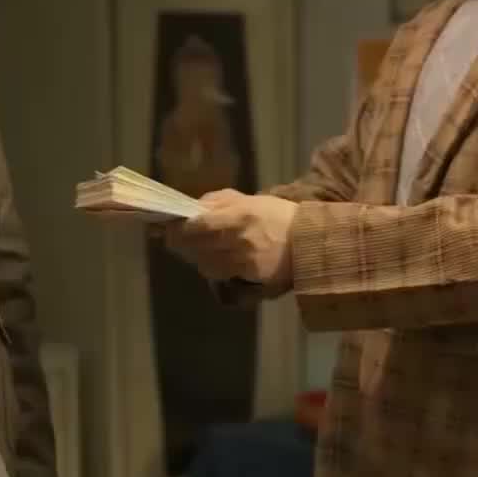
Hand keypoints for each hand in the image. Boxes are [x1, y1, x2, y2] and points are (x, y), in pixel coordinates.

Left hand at [164, 190, 296, 290]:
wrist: (309, 242)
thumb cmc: (278, 216)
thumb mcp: (251, 200)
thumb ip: (220, 202)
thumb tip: (194, 207)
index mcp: (239, 215)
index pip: (198, 225)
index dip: (178, 228)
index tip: (168, 226)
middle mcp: (238, 239)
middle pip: (196, 246)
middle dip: (180, 244)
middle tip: (173, 239)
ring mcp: (243, 260)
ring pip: (204, 263)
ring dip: (196, 256)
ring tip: (198, 249)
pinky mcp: (249, 276)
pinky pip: (220, 274)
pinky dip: (213, 267)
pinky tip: (217, 260)